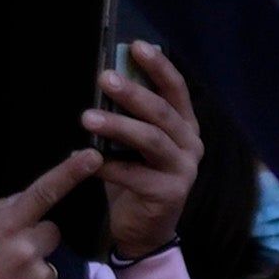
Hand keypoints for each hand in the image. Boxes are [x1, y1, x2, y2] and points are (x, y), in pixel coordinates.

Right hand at [0, 154, 98, 278]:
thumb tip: (26, 198)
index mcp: (4, 228)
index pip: (43, 193)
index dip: (69, 172)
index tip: (92, 157)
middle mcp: (26, 251)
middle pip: (52, 232)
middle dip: (36, 241)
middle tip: (7, 260)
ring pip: (49, 264)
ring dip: (33, 271)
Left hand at [86, 40, 203, 263]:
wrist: (145, 232)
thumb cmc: (137, 180)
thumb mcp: (136, 144)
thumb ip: (131, 116)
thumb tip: (109, 78)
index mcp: (185, 127)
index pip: (177, 89)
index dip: (159, 66)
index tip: (136, 46)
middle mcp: (191, 145)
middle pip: (163, 112)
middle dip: (132, 93)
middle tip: (103, 78)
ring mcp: (183, 171)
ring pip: (151, 140)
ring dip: (118, 126)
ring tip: (88, 118)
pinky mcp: (169, 194)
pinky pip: (134, 174)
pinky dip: (109, 166)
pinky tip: (88, 160)